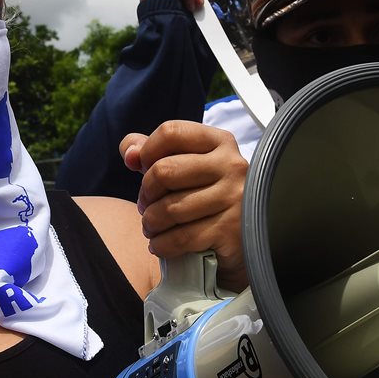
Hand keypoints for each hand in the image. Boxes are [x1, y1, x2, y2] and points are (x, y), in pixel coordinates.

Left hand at [121, 121, 247, 290]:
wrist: (249, 237)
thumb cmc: (209, 195)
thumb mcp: (186, 163)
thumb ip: (153, 151)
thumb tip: (129, 153)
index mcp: (219, 142)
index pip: (170, 132)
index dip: (146, 151)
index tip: (142, 168)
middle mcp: (231, 165)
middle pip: (164, 171)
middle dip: (145, 193)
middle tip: (145, 206)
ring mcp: (234, 198)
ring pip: (170, 208)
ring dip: (150, 223)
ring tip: (151, 227)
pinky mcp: (231, 231)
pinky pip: (181, 237)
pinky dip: (162, 245)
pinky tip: (160, 245)